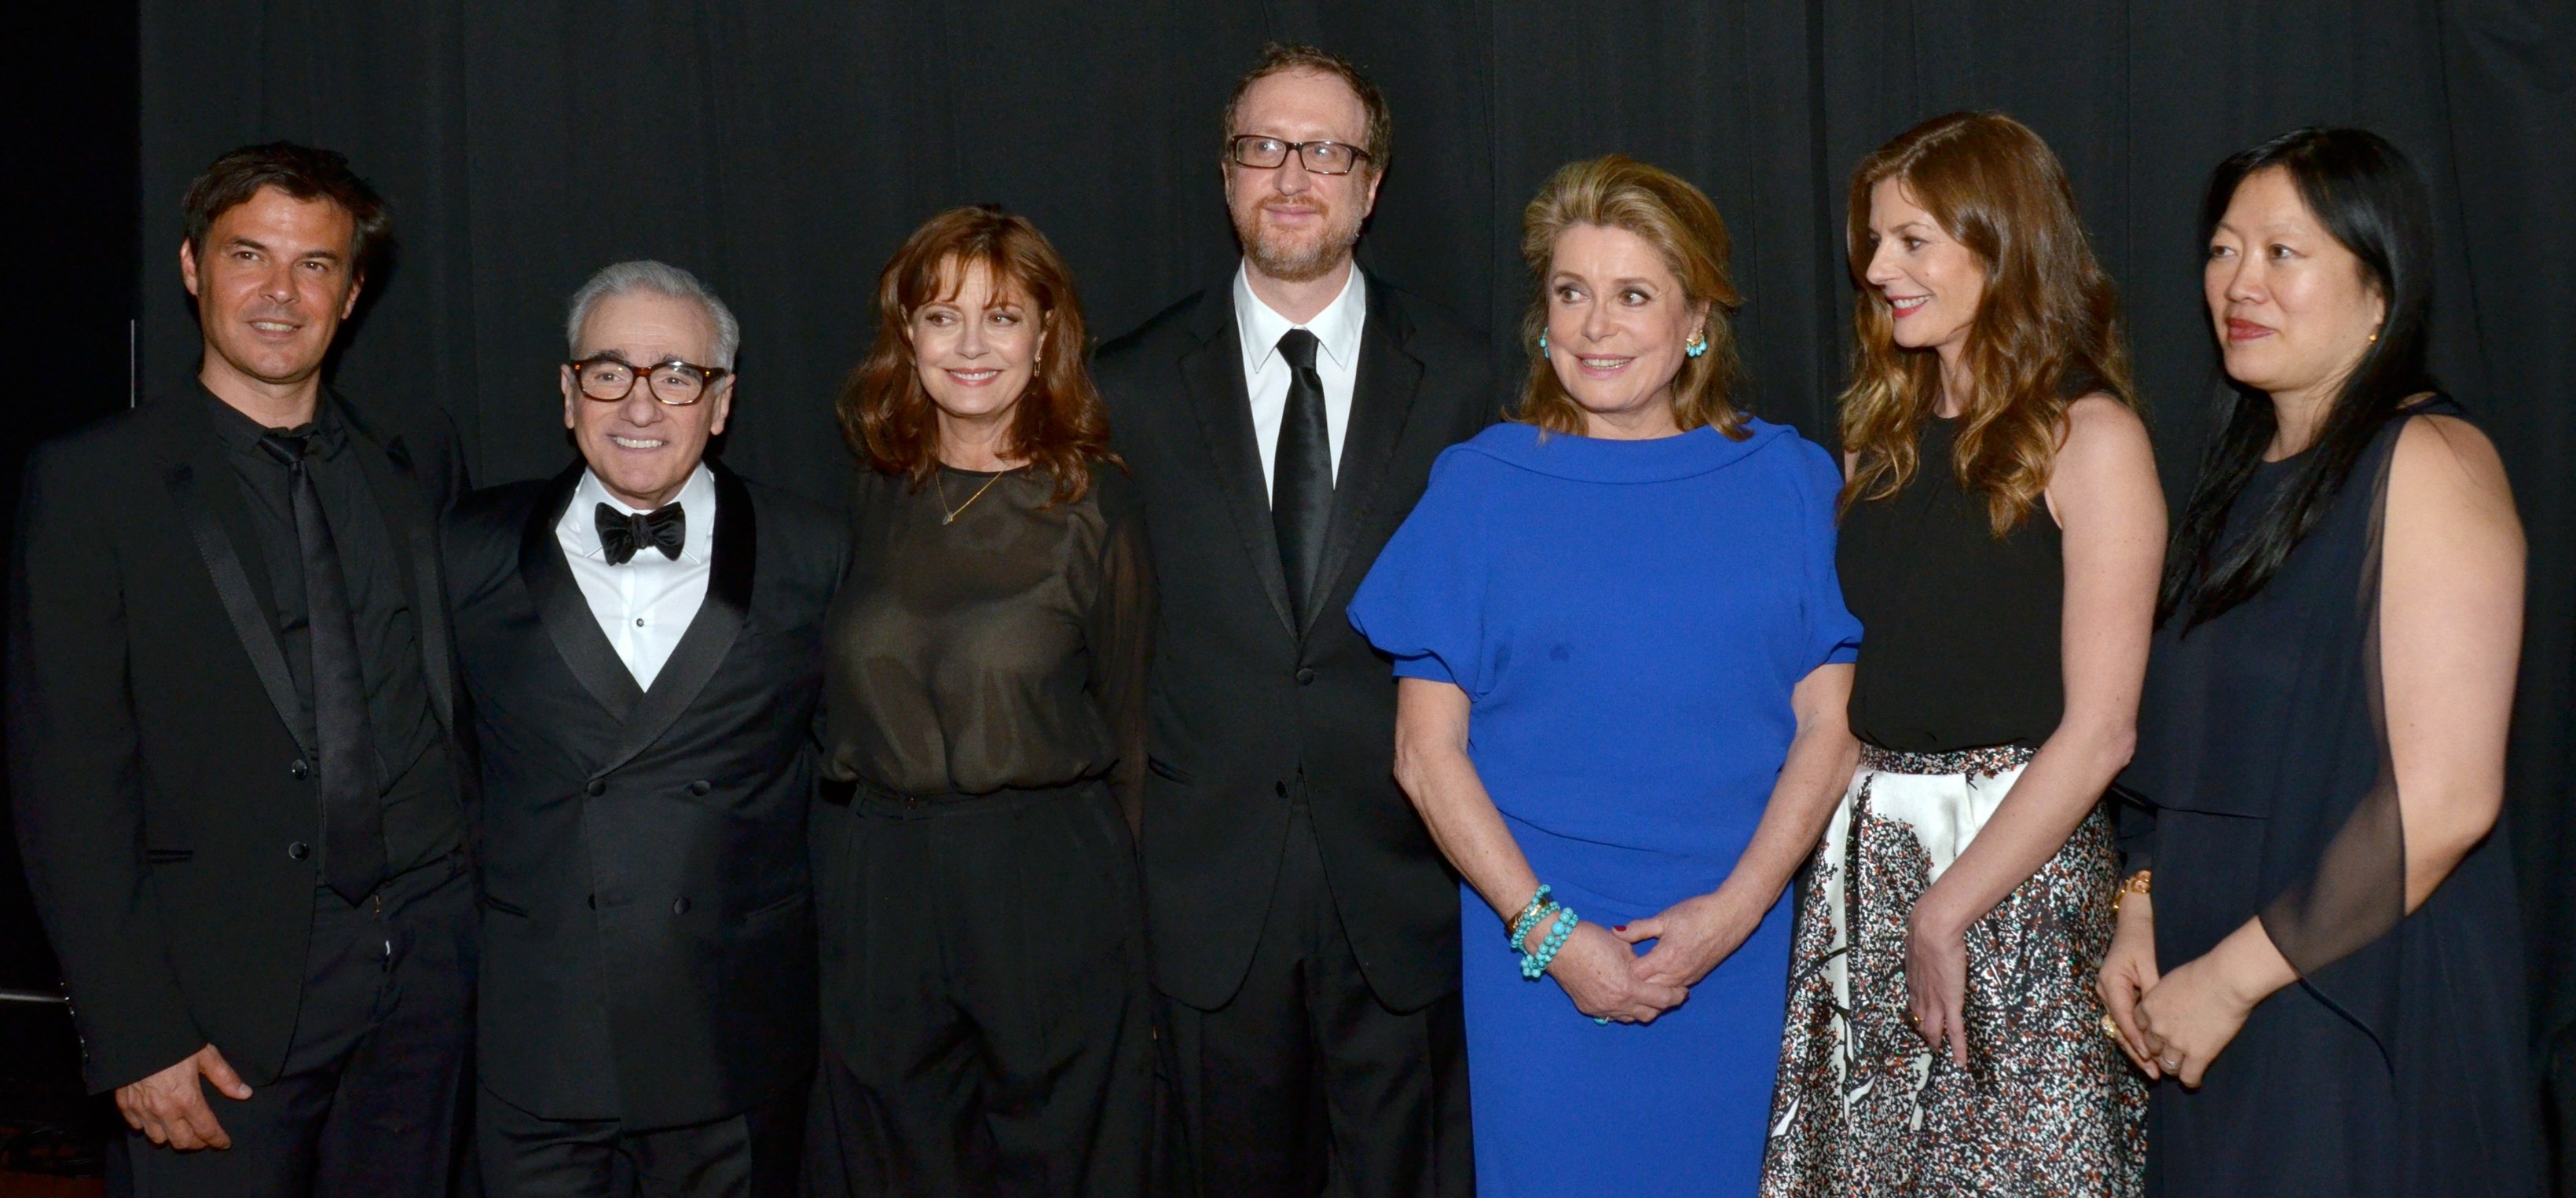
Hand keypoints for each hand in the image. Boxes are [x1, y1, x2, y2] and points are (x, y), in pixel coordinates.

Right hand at [115, 1044, 250, 1150]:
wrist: (136, 1033)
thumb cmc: (173, 1041)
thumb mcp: (205, 1055)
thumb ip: (225, 1077)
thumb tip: (244, 1093)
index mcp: (186, 1099)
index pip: (206, 1130)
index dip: (217, 1140)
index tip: (224, 1143)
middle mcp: (163, 1110)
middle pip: (181, 1141)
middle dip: (195, 1143)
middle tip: (203, 1138)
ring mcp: (141, 1110)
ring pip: (157, 1138)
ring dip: (170, 1137)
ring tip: (180, 1130)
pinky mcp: (124, 1105)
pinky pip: (136, 1126)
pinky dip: (147, 1127)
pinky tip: (155, 1120)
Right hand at [1541, 922, 1686, 1023]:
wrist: (1557, 945)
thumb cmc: (1591, 940)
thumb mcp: (1624, 948)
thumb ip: (1641, 964)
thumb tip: (1649, 971)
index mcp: (1629, 987)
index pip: (1662, 999)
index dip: (1676, 996)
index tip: (1683, 991)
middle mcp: (1616, 1003)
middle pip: (1649, 1014)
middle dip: (1661, 1005)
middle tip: (1668, 994)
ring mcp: (1601, 1008)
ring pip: (1630, 1018)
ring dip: (1641, 1008)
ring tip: (1645, 995)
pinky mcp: (1588, 1008)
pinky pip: (1612, 1015)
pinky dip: (1622, 1008)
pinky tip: (1623, 996)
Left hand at [1615, 890, 1761, 989]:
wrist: (1730, 917)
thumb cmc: (1697, 914)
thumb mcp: (1665, 918)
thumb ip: (1639, 929)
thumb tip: (1615, 932)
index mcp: (1666, 958)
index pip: (1635, 975)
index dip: (1621, 971)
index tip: (1612, 964)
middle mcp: (1677, 974)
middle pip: (1646, 990)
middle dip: (1631, 985)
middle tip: (1616, 978)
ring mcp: (1688, 978)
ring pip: (1661, 995)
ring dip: (1646, 991)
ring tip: (1631, 984)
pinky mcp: (1695, 978)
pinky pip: (1673, 990)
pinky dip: (1661, 990)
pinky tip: (1652, 984)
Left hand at [1904, 897, 1970, 1066]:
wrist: (1932, 929)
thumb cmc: (1927, 928)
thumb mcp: (1919, 939)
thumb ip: (1921, 946)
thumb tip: (1924, 939)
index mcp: (1913, 979)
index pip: (1913, 1001)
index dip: (1916, 1013)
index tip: (1918, 1018)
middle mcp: (1920, 994)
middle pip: (1919, 1020)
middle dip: (1923, 1032)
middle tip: (1929, 1042)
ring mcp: (1934, 1001)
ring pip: (1934, 1029)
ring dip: (1937, 1042)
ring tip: (1941, 1053)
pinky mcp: (1950, 1003)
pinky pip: (1955, 1031)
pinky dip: (1957, 1048)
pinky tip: (1960, 1062)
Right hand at [2095, 892, 2160, 1075]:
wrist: (2133, 925)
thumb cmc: (2142, 942)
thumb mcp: (2150, 966)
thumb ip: (2154, 994)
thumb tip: (2160, 1022)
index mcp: (2111, 984)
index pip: (2123, 1019)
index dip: (2136, 1041)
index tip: (2150, 1058)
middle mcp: (2105, 991)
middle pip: (2119, 1030)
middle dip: (2135, 1053)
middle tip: (2152, 1073)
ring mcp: (2108, 994)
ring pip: (2121, 1028)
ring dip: (2135, 1048)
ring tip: (2151, 1069)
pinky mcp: (2116, 995)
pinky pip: (2124, 1021)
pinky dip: (2135, 1036)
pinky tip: (2148, 1052)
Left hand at [2133, 952, 2257, 1087]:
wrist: (2226, 980)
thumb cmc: (2204, 973)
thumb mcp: (2172, 981)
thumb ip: (2165, 996)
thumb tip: (2170, 1002)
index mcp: (2149, 1006)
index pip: (2139, 1027)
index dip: (2149, 1032)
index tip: (2158, 1035)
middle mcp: (2157, 1027)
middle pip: (2151, 1048)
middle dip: (2159, 1051)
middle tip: (2172, 1052)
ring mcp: (2176, 1043)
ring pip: (2167, 1066)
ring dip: (2173, 1068)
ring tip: (2183, 1067)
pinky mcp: (2198, 1055)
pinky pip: (2188, 1077)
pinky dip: (2191, 1081)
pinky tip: (2195, 1080)